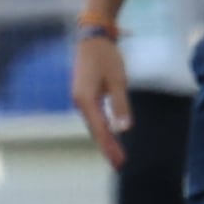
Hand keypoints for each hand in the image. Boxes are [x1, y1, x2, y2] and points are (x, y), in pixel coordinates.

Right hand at [70, 33, 131, 168]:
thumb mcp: (118, 80)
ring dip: (105, 140)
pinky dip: (102, 128)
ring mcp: (80, 99)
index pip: (100, 130)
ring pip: (94, 125)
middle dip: (107, 148)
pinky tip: (109, 135)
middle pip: (95, 130)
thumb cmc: (106, 57)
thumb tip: (124, 129)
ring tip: (116, 154)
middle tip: (119, 165)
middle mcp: (79, 102)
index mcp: (85, 100)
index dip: (110, 147)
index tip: (120, 162)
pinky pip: (94, 116)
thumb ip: (120, 105)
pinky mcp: (84, 95)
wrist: (92, 38)